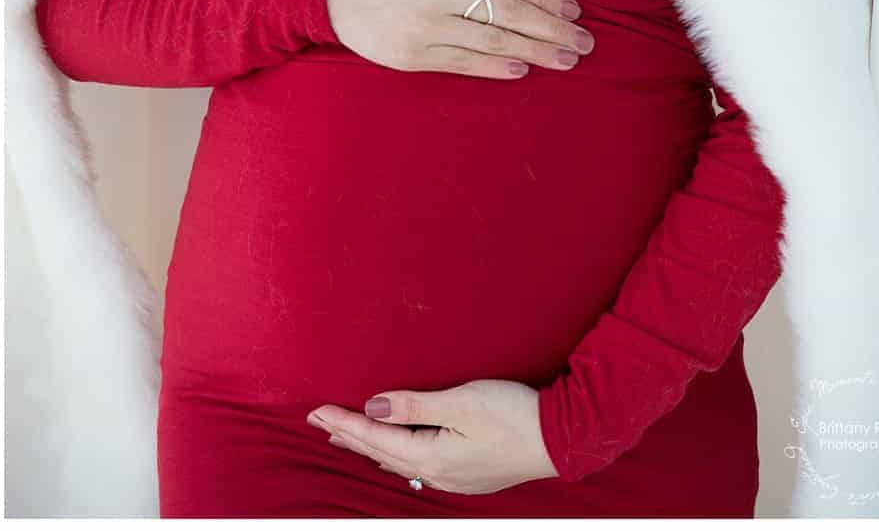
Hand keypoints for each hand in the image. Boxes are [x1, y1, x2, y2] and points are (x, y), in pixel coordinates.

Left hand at [306, 377, 559, 493]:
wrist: (562, 438)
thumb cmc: (514, 415)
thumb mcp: (461, 402)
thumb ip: (415, 404)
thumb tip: (374, 405)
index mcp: (431, 457)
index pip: (376, 436)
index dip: (345, 422)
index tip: (317, 411)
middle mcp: (437, 474)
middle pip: (381, 452)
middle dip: (348, 435)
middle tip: (318, 422)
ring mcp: (453, 477)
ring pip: (397, 460)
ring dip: (369, 445)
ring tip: (345, 437)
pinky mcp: (467, 472)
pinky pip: (416, 464)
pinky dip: (394, 452)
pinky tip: (394, 452)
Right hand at [324, 0, 592, 80]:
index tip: (574, 9)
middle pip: (509, 14)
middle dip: (552, 29)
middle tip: (585, 41)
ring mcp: (425, 25)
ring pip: (491, 41)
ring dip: (535, 52)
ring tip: (565, 59)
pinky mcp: (411, 54)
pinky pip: (462, 62)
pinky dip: (495, 66)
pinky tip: (522, 68)